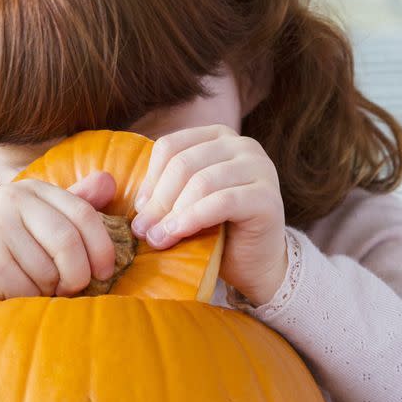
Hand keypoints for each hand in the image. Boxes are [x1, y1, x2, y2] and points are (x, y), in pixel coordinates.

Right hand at [0, 171, 117, 365]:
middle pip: (70, 244)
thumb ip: (69, 203)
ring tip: (32, 287)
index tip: (105, 270)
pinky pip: (29, 291)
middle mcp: (11, 202)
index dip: (103, 247)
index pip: (83, 215)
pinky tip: (11, 293)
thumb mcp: (28, 218)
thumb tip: (110, 181)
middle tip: (72, 288)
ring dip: (49, 291)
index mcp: (28, 189)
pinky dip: (28, 301)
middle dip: (78, 275)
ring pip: (51, 273)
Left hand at [131, 125, 287, 306]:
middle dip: (157, 200)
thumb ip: (165, 191)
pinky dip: (192, 219)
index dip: (149, 179)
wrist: (256, 264)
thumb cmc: (217, 232)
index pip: (171, 146)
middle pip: (184, 163)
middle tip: (141, 230)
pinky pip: (221, 202)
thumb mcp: (186, 203)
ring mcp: (260, 168)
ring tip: (155, 238)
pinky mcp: (267, 197)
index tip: (139, 210)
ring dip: (171, 214)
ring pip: (201, 182)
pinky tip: (175, 235)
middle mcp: (243, 145)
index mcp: (219, 137)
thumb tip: (134, 203)